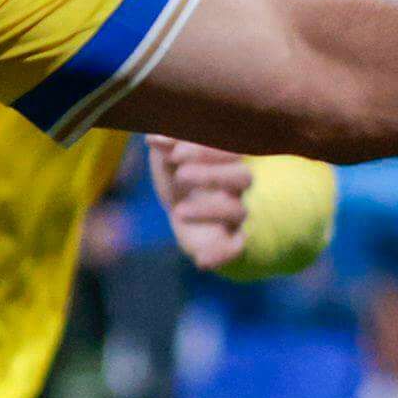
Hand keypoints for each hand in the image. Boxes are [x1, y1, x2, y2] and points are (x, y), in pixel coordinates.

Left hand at [151, 137, 256, 268]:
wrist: (184, 216)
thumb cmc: (179, 179)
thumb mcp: (168, 159)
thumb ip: (165, 146)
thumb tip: (155, 136)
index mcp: (229, 159)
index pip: (230, 148)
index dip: (206, 151)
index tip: (176, 153)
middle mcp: (240, 186)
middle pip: (242, 177)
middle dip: (212, 175)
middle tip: (181, 175)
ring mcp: (238, 215)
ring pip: (238, 211)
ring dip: (210, 211)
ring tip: (179, 212)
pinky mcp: (233, 243)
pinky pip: (237, 250)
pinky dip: (222, 257)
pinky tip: (202, 260)